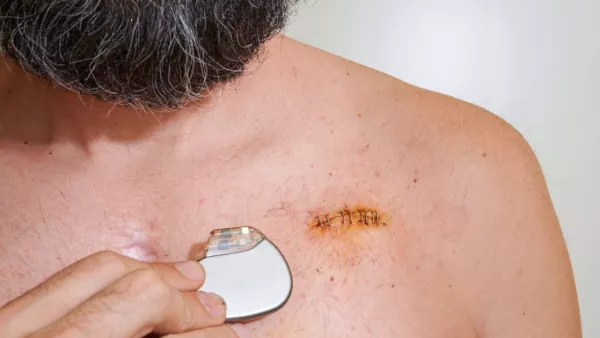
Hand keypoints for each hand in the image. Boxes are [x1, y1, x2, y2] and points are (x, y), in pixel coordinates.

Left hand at [0, 251, 239, 337]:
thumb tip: (197, 337)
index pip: (154, 326)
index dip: (200, 328)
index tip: (222, 333)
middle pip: (131, 289)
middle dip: (182, 297)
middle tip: (209, 310)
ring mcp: (12, 330)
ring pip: (97, 270)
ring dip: (151, 273)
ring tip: (184, 282)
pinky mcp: (4, 322)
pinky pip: (66, 279)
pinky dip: (112, 275)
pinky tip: (135, 281)